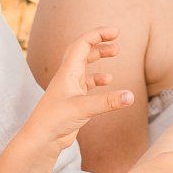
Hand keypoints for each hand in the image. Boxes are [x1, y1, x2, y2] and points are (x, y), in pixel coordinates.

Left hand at [24, 27, 132, 154]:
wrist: (42, 139)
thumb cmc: (55, 120)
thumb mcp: (83, 108)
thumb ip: (108, 101)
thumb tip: (131, 96)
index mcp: (68, 71)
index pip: (83, 44)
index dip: (98, 35)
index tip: (115, 33)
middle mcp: (68, 76)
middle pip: (83, 50)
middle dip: (99, 42)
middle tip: (116, 40)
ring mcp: (70, 88)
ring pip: (85, 65)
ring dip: (99, 56)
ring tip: (115, 53)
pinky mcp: (73, 100)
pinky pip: (86, 82)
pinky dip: (98, 78)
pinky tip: (108, 81)